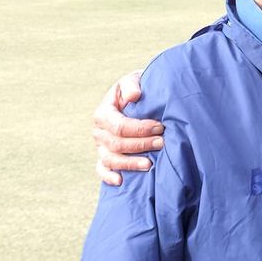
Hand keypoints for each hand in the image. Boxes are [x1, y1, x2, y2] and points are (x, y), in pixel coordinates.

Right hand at [93, 70, 163, 185]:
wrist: (138, 97)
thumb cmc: (137, 88)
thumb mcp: (134, 80)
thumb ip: (132, 85)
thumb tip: (134, 96)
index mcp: (103, 112)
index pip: (119, 125)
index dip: (139, 129)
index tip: (160, 127)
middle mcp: (99, 131)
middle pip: (116, 144)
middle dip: (140, 145)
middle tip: (162, 143)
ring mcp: (100, 146)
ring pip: (110, 160)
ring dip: (130, 163)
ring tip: (150, 164)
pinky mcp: (104, 156)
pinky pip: (102, 169)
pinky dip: (108, 176)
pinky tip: (121, 181)